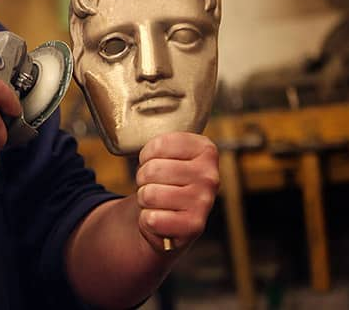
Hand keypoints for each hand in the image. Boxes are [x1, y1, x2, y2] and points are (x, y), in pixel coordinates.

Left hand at [134, 132, 219, 252]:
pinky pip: (152, 219)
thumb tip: (138, 123)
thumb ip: (160, 141)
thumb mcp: (167, 154)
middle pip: (152, 169)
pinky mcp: (194, 226)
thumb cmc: (164, 181)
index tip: (154, 162)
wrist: (169, 220)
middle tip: (154, 185)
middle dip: (143, 179)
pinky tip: (161, 218)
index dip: (146, 155)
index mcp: (206, 150)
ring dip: (144, 199)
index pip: (159, 145)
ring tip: (157, 201)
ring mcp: (204, 202)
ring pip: (149, 194)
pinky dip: (148, 220)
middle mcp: (210, 175)